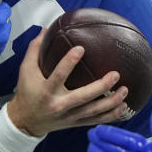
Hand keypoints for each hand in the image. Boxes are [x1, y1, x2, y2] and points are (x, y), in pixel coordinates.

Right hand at [6, 30, 129, 136]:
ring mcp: (69, 116)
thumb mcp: (25, 70)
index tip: (81, 48)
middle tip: (115, 74)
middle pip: (83, 97)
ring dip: (111, 102)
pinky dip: (111, 115)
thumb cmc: (27, 92)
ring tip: (125, 90)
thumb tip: (46, 29)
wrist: (26, 121)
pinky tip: (123, 106)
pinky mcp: (76, 122)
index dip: (69, 62)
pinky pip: (96, 120)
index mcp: (46, 91)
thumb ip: (34, 49)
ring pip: (93, 110)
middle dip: (101, 86)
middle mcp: (59, 105)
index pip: (58, 76)